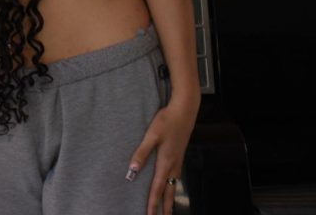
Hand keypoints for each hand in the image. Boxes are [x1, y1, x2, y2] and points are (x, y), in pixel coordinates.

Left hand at [126, 100, 195, 214]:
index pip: (157, 188)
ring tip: (167, 210)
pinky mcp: (179, 156)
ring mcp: (178, 161)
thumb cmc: (166, 122)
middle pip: (168, 191)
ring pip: (173, 185)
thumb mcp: (151, 136)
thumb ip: (141, 154)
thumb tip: (131, 172)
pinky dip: (172, 187)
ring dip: (169, 198)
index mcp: (165, 163)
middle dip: (164, 207)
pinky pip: (176, 178)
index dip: (152, 203)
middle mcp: (173, 166)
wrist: (184, 111)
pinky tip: (170, 186)